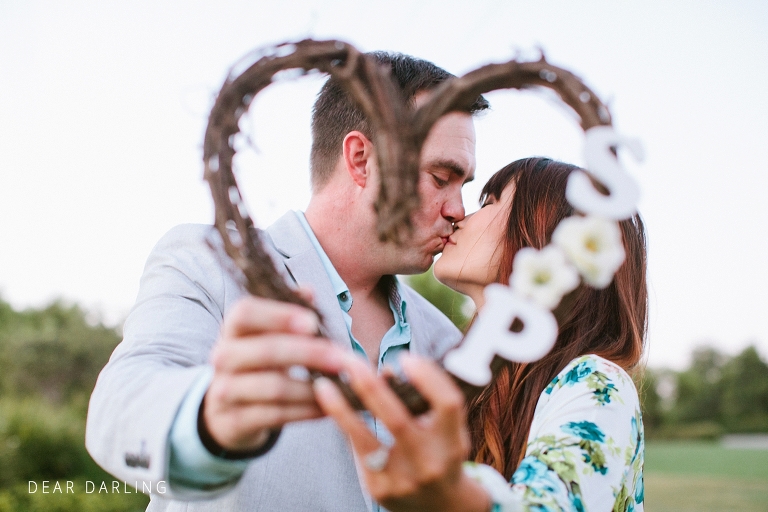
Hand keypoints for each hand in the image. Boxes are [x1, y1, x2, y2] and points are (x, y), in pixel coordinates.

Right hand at [203, 294, 345, 451]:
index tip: (313, 323)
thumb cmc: (258, 363)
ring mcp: (225, 390)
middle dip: (309, 353)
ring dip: (312, 387)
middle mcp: (223, 357)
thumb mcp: (267, 336)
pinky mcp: (234, 421)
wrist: (226, 411)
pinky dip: (305, 411)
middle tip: (341, 358)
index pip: (245, 312)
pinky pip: (275, 415)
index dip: (278, 315)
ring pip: (273, 387)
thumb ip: (287, 312)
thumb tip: (308, 290)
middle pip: (266, 350)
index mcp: (233, 329)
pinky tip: (327, 408)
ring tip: (342, 386)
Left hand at [314, 354, 491, 511]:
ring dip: (342, 409)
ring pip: (367, 439)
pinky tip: (330, 406)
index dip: (428, 378)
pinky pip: (357, 450)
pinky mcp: (380, 489)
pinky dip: (344, 425)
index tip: (406, 357)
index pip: (447, 404)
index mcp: (453, 442)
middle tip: (349, 361)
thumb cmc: (440, 453)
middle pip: (397, 420)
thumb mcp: (443, 428)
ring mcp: (403, 479)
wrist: (439, 507)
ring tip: (323, 385)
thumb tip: (384, 371)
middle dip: (370, 387)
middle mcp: (430, 463)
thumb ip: (422, 400)